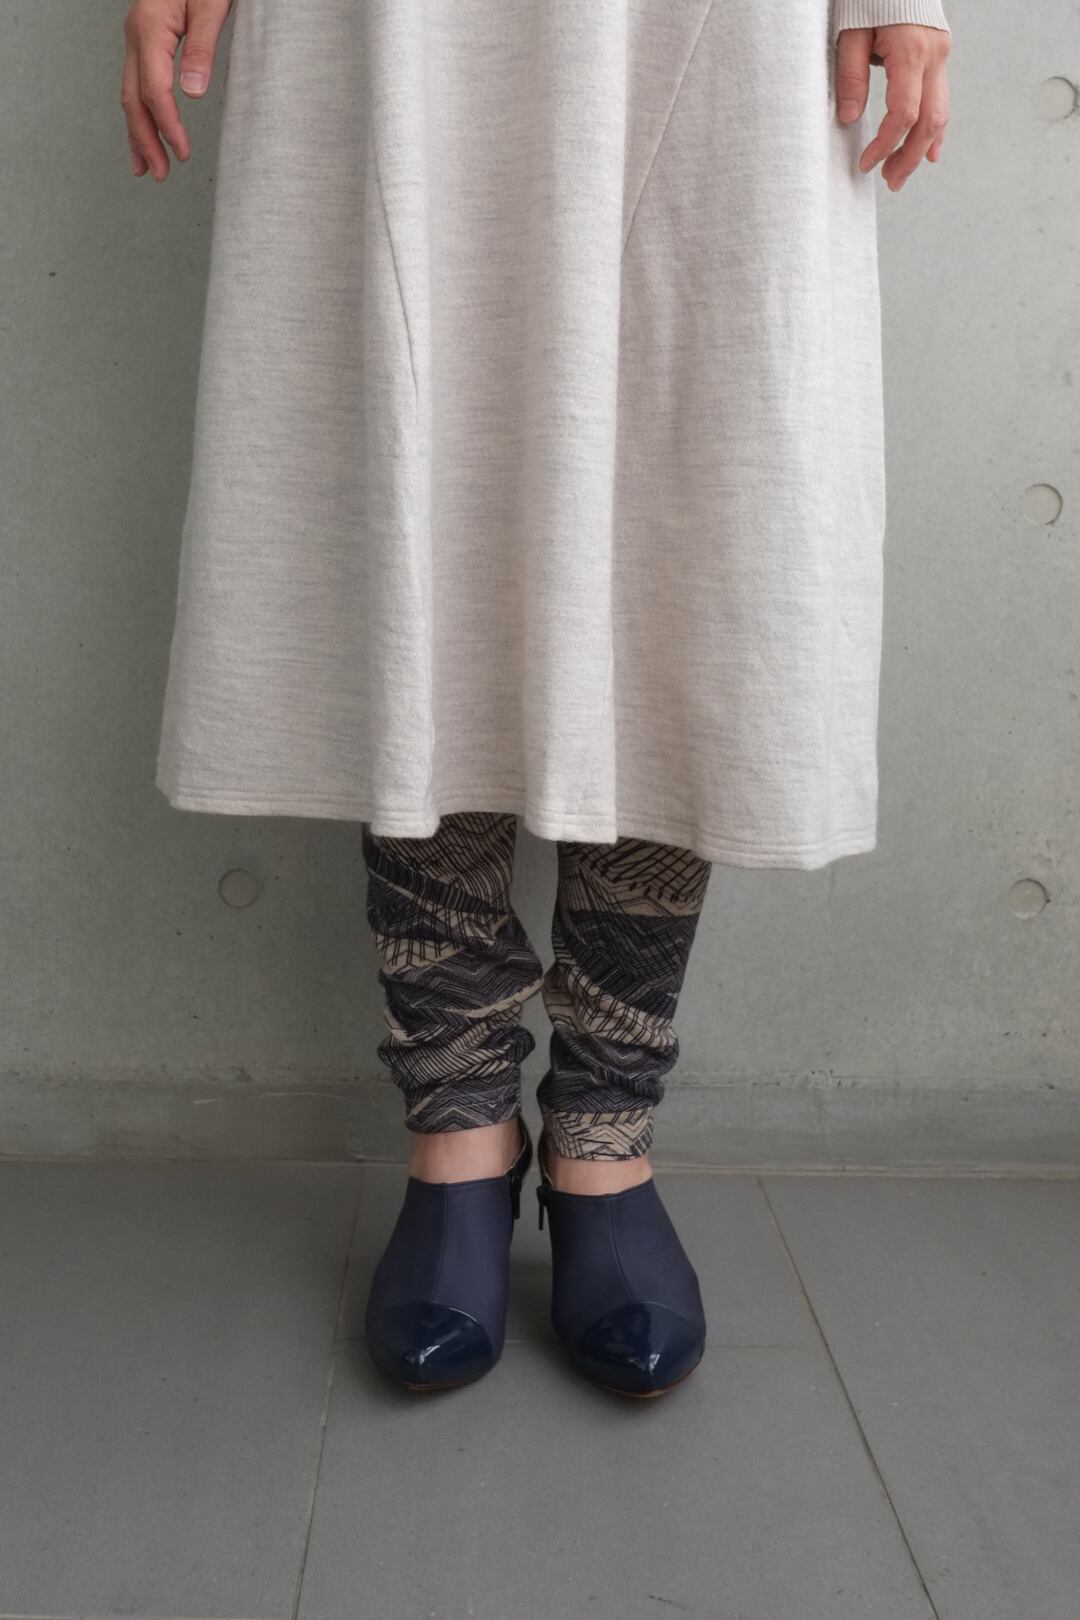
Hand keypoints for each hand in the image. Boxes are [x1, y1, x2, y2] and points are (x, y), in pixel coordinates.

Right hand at [121, 0, 232, 180]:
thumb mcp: (211, 6)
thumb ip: (201, 48)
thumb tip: (192, 92)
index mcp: (150, 30)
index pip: (154, 91)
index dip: (167, 126)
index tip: (182, 153)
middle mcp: (136, 35)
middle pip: (132, 99)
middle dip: (144, 140)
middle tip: (158, 174)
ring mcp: (135, 37)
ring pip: (128, 93)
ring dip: (136, 133)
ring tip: (144, 166)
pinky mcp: (143, 39)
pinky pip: (134, 82)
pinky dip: (137, 112)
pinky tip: (144, 131)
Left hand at [836, 25, 950, 190]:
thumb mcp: (849, 31)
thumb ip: (850, 75)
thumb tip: (850, 118)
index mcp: (911, 51)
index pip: (903, 114)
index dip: (885, 144)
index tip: (866, 163)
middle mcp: (934, 55)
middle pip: (929, 121)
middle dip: (909, 157)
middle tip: (890, 182)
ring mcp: (941, 55)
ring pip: (940, 113)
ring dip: (922, 148)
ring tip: (901, 174)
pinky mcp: (939, 54)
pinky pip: (942, 98)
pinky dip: (935, 128)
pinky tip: (930, 152)